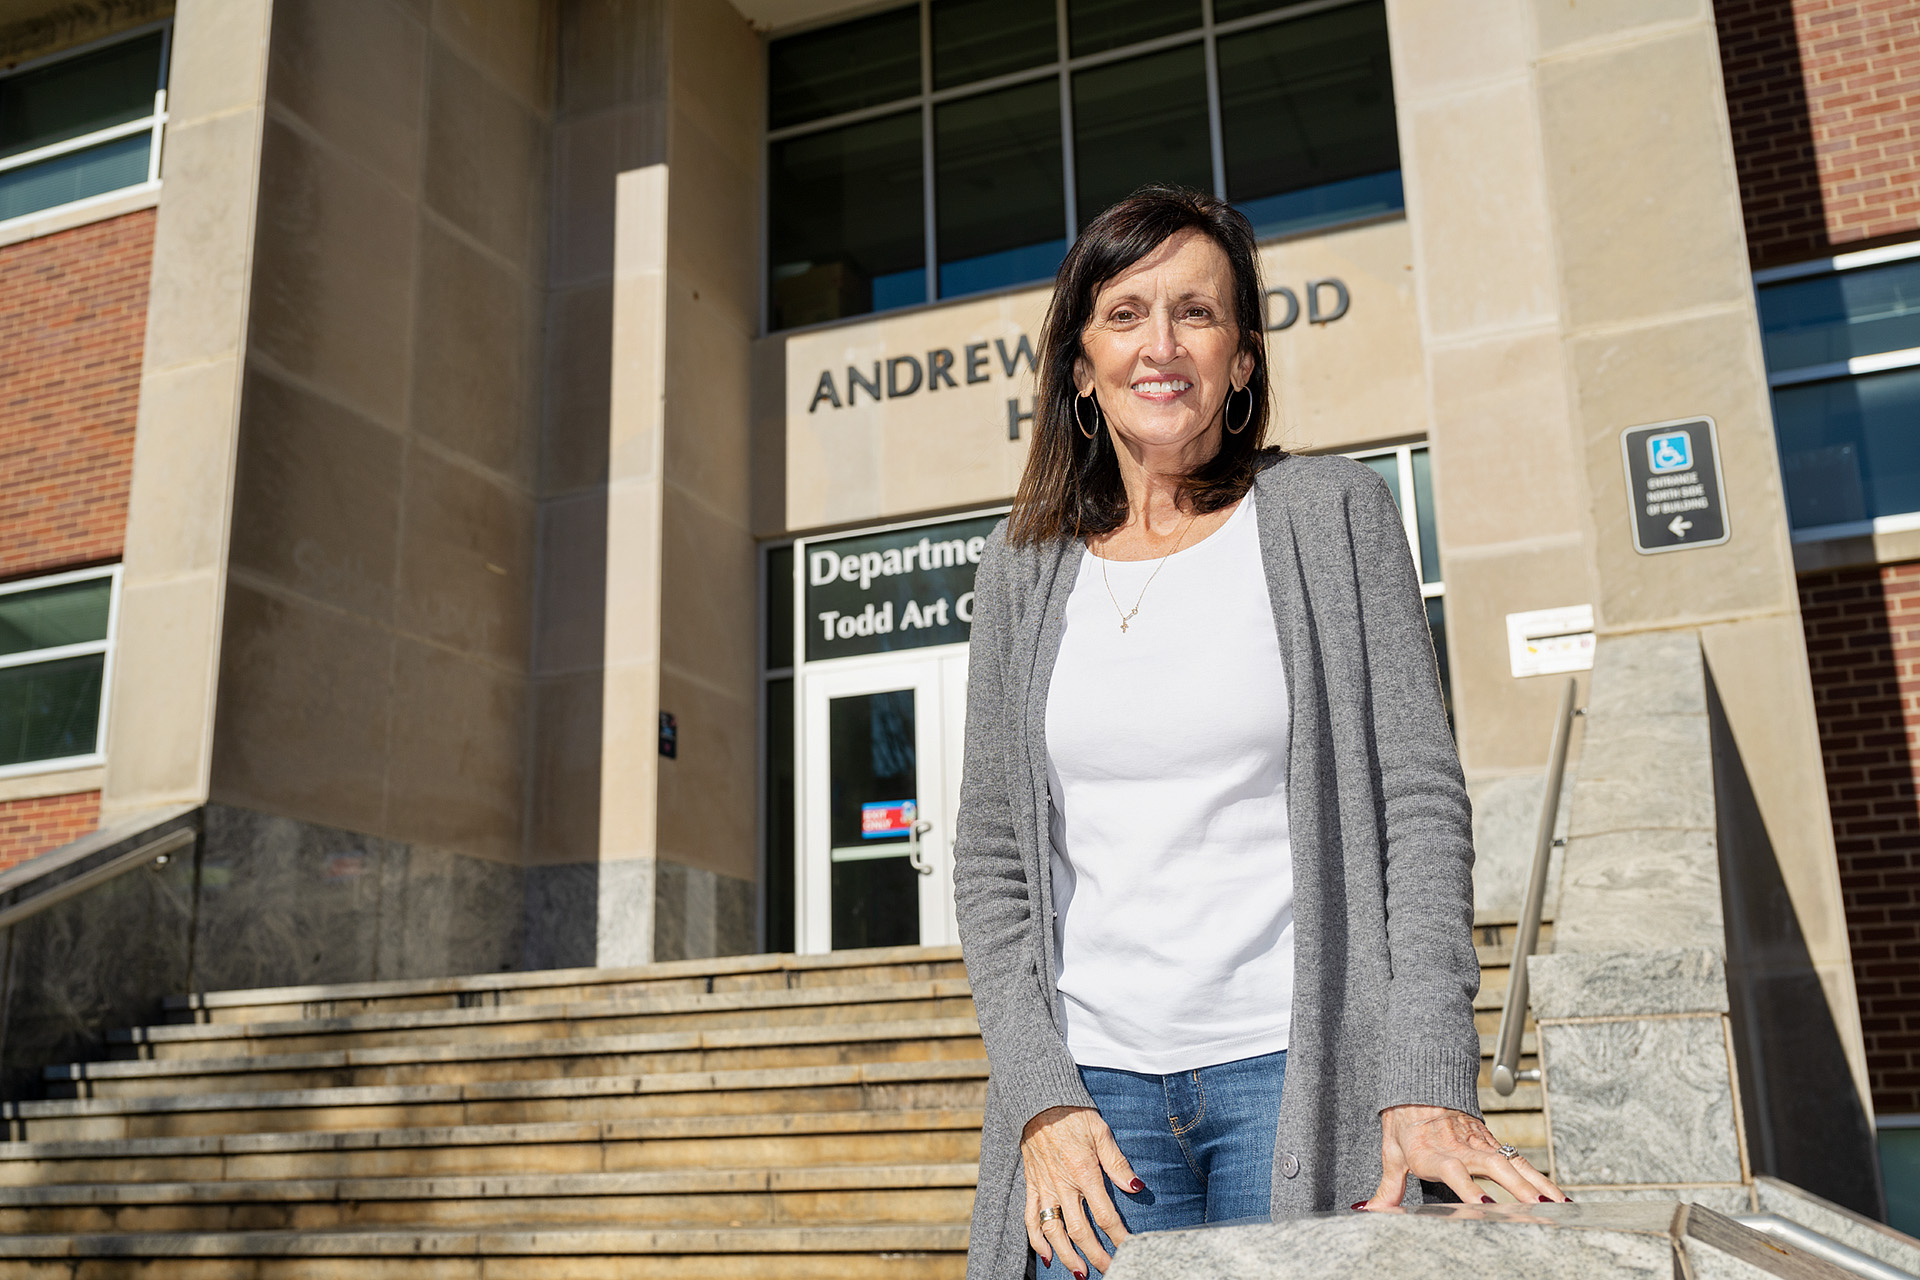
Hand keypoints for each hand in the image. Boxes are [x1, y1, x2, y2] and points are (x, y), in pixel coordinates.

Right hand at [1021, 1105, 1140, 1276]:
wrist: (1039, 1102)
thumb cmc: (1074, 1115)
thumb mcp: (1101, 1131)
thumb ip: (1117, 1163)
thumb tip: (1136, 1187)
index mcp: (1083, 1172)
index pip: (1104, 1214)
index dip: (1118, 1236)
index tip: (1129, 1249)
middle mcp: (1062, 1185)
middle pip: (1080, 1230)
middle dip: (1096, 1254)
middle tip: (1111, 1270)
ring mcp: (1044, 1187)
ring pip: (1054, 1230)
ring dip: (1067, 1255)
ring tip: (1080, 1273)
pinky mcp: (1032, 1185)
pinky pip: (1031, 1218)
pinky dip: (1036, 1240)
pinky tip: (1047, 1255)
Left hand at [1360, 1104, 1567, 1208]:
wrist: (1422, 1081)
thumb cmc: (1405, 1120)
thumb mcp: (1392, 1151)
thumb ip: (1387, 1186)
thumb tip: (1368, 1210)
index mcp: (1435, 1152)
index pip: (1454, 1170)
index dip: (1468, 1188)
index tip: (1484, 1206)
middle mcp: (1463, 1148)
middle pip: (1494, 1168)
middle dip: (1517, 1190)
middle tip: (1537, 1210)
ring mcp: (1483, 1145)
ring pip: (1515, 1165)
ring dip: (1538, 1186)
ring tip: (1559, 1209)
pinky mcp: (1495, 1144)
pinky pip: (1521, 1163)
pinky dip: (1542, 1181)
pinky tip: (1559, 1199)